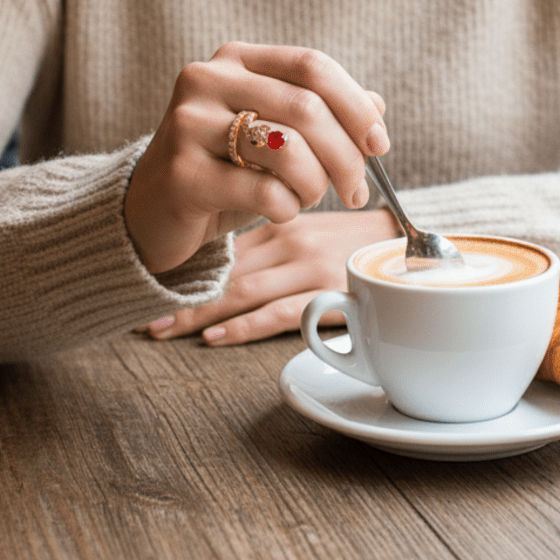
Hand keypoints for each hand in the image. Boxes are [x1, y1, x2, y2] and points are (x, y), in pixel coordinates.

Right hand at [124, 43, 388, 274]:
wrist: (151, 213)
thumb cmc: (224, 169)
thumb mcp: (273, 134)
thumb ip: (322, 114)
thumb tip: (377, 105)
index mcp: (235, 59)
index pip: (313, 65)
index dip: (356, 105)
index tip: (380, 143)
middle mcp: (207, 80)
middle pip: (307, 107)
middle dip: (347, 156)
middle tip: (357, 191)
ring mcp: (188, 124)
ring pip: (289, 148)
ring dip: (315, 184)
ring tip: (306, 198)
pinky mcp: (182, 174)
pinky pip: (264, 190)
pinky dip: (287, 207)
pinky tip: (278, 210)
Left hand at [141, 207, 397, 343]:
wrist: (420, 243)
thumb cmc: (364, 239)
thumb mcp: (317, 228)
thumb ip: (277, 235)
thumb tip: (229, 257)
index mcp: (283, 222)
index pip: (222, 244)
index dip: (183, 266)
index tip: (144, 282)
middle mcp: (291, 240)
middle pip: (223, 270)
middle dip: (180, 294)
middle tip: (139, 315)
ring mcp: (310, 266)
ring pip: (242, 290)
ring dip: (198, 312)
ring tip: (161, 331)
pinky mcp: (332, 293)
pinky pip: (280, 313)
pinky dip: (244, 325)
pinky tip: (214, 337)